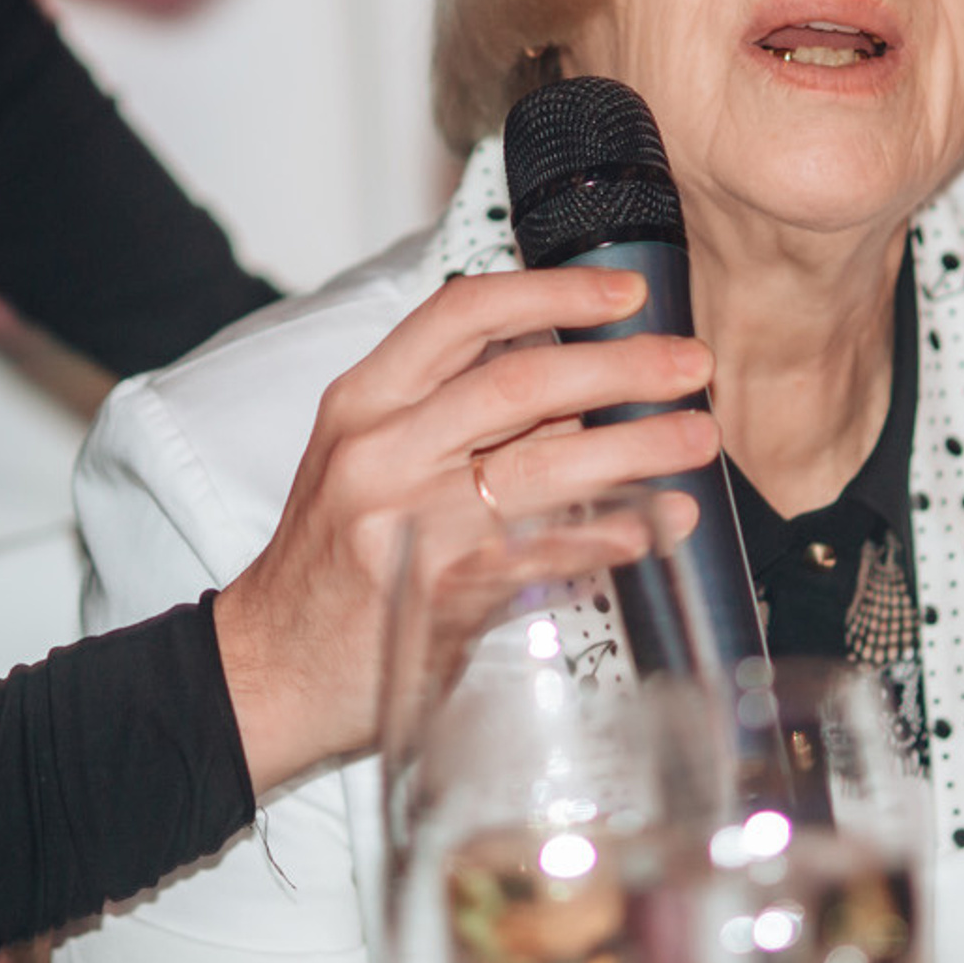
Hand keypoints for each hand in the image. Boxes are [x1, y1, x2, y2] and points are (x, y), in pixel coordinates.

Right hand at [209, 265, 716, 793]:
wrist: (266, 671)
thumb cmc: (332, 563)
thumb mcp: (369, 462)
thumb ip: (454, 417)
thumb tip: (585, 388)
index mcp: (363, 400)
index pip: (462, 312)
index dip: (553, 292)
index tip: (625, 292)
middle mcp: (378, 449)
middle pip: (519, 381)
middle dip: (622, 366)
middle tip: (692, 366)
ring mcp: (403, 522)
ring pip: (541, 463)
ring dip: (635, 449)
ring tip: (697, 441)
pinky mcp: (430, 594)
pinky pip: (538, 553)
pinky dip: (604, 535)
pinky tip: (652, 527)